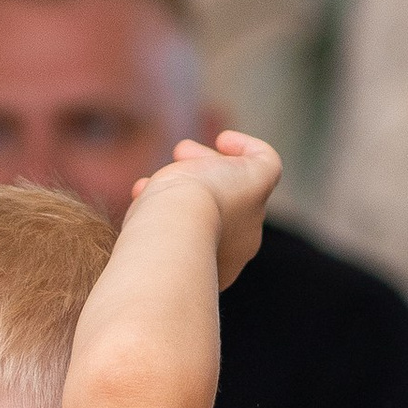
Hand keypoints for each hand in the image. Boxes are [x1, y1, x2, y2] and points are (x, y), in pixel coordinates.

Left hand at [125, 130, 282, 288]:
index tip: (145, 189)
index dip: (174, 208)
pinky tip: (223, 140)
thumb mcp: (141, 233)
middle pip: (218, 206)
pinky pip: (265, 162)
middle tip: (169, 169)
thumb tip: (142, 192)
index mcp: (212, 267)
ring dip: (204, 164)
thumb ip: (145, 220)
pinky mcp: (260, 184)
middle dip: (191, 183)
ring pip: (232, 184)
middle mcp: (236, 245)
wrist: (176, 232)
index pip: (199, 232)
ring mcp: (251, 214)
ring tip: (180, 153)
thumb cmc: (154, 239)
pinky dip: (247, 147)